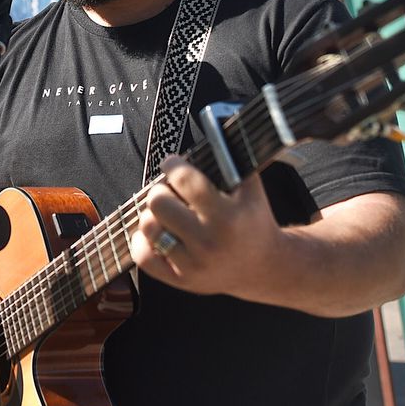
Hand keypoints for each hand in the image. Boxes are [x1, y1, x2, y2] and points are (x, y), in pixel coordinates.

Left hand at [128, 155, 288, 298]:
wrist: (263, 267)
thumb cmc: (254, 220)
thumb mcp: (251, 189)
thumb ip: (233, 158)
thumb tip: (214, 124)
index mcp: (228, 217)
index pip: (185, 181)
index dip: (173, 166)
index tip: (172, 164)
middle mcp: (209, 242)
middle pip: (159, 204)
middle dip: (160, 191)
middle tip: (168, 191)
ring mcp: (194, 265)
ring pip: (148, 229)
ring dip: (151, 215)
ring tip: (164, 213)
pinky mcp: (182, 281)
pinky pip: (143, 258)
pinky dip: (141, 242)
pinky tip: (154, 233)